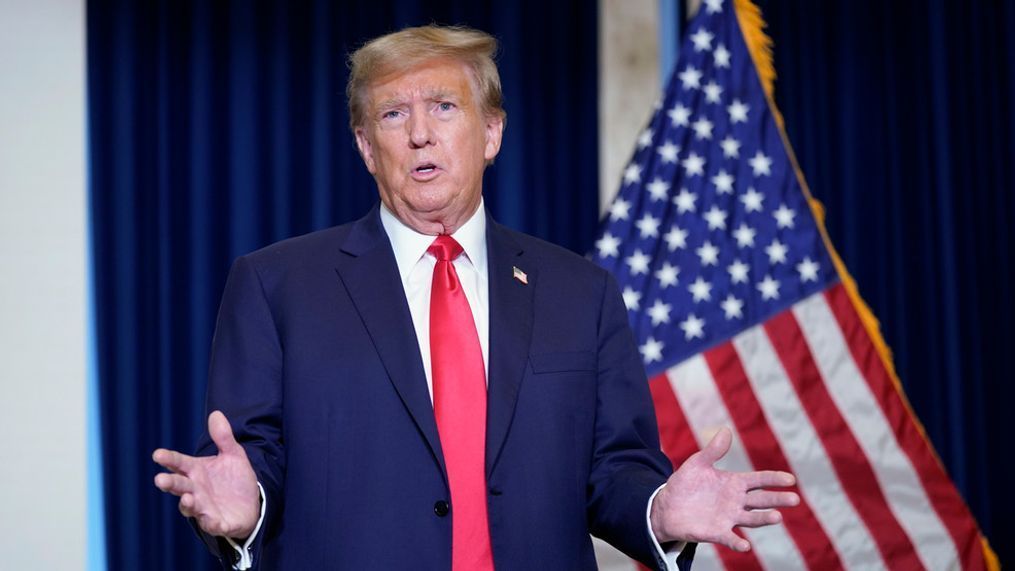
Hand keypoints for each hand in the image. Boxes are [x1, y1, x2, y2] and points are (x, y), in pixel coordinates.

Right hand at [152, 410, 259, 538]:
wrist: (251, 503)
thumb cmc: (234, 478)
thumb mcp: (233, 454)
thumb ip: (223, 437)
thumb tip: (216, 414)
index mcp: (196, 471)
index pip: (178, 463)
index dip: (169, 459)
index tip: (158, 454)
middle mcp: (195, 490)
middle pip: (179, 486)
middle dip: (170, 483)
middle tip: (160, 479)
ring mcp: (204, 508)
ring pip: (191, 507)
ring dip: (188, 504)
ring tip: (188, 498)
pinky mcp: (218, 523)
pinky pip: (213, 525)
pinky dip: (212, 524)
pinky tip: (214, 521)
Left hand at [650, 427, 798, 551]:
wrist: (666, 507)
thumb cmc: (685, 484)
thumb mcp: (698, 464)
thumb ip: (713, 450)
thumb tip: (726, 430)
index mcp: (734, 483)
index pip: (759, 480)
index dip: (774, 479)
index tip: (790, 479)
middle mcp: (736, 502)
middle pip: (761, 500)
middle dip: (777, 499)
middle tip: (794, 499)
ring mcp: (728, 518)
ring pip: (751, 519)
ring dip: (764, 519)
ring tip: (777, 517)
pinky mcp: (717, 532)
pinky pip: (730, 538)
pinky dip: (738, 542)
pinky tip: (745, 546)